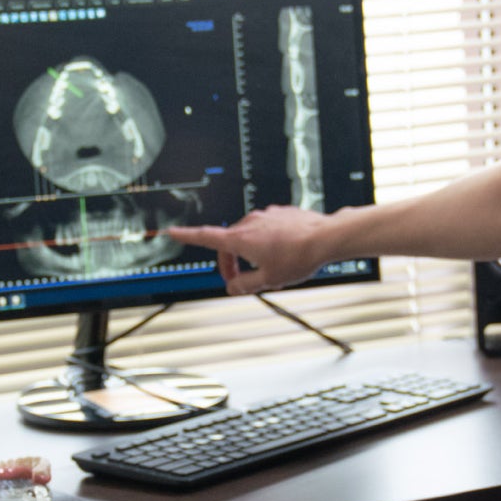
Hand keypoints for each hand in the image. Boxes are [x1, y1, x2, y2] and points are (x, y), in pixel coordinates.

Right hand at [169, 206, 330, 295]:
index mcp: (241, 238)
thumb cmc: (299, 257)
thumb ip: (245, 285)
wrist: (326, 238)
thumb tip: (232, 287)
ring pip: (250, 236)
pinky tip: (284, 253)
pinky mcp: (282, 213)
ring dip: (251, 252)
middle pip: (229, 242)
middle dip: (230, 262)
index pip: (207, 237)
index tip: (173, 232)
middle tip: (239, 280)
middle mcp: (251, 222)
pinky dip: (268, 241)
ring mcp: (267, 215)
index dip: (187, 236)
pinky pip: (267, 229)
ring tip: (270, 267)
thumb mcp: (269, 280)